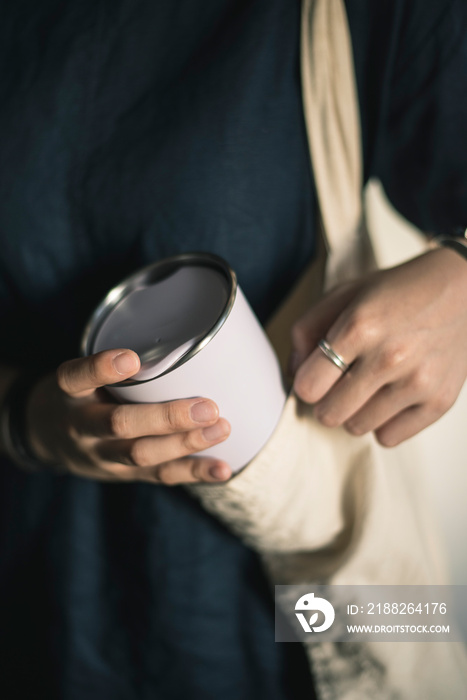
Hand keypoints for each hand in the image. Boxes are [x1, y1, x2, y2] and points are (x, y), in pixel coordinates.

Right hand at [26, 348, 231, 482]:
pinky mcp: (122, 475)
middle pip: (120, 425)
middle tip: (207, 407)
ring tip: (221, 428)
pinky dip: (194, 473)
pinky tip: (222, 469)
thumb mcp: (81, 373)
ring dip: (186, 443)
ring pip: (142, 454)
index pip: (77, 378)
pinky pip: (159, 476)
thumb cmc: (79, 394)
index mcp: (68, 392)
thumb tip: (184, 341)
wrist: (46, 438)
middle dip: (167, 418)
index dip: (101, 368)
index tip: (131, 359)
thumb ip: (116, 364)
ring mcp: (101, 456)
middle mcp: (81, 426)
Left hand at [290, 247, 466, 445]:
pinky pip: (388, 438)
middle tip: (339, 383)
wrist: (463, 290)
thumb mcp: (344, 294)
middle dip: (327, 401)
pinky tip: (391, 396)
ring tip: (368, 385)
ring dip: (355, 411)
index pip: (308, 386)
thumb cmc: (396, 292)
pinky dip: (384, 422)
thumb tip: (293, 374)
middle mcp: (390, 357)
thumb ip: (307, 330)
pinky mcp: (439, 402)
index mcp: (360, 326)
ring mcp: (418, 382)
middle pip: (329, 414)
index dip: (306, 383)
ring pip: (356, 428)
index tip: (316, 375)